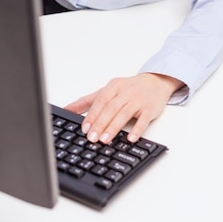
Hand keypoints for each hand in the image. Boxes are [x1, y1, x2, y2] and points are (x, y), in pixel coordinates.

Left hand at [64, 73, 182, 143]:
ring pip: (124, 114)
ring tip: (105, 140)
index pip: (101, 101)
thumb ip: (88, 101)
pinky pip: (143, 120)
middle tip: (92, 138)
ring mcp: (138, 100)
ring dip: (114, 127)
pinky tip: (131, 139)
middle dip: (100, 124)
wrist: (155, 82)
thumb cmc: (129, 88)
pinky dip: (137, 129)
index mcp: (113, 86)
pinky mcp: (149, 108)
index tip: (85, 128)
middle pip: (111, 108)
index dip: (92, 115)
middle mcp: (125, 91)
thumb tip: (67, 109)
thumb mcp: (107, 91)